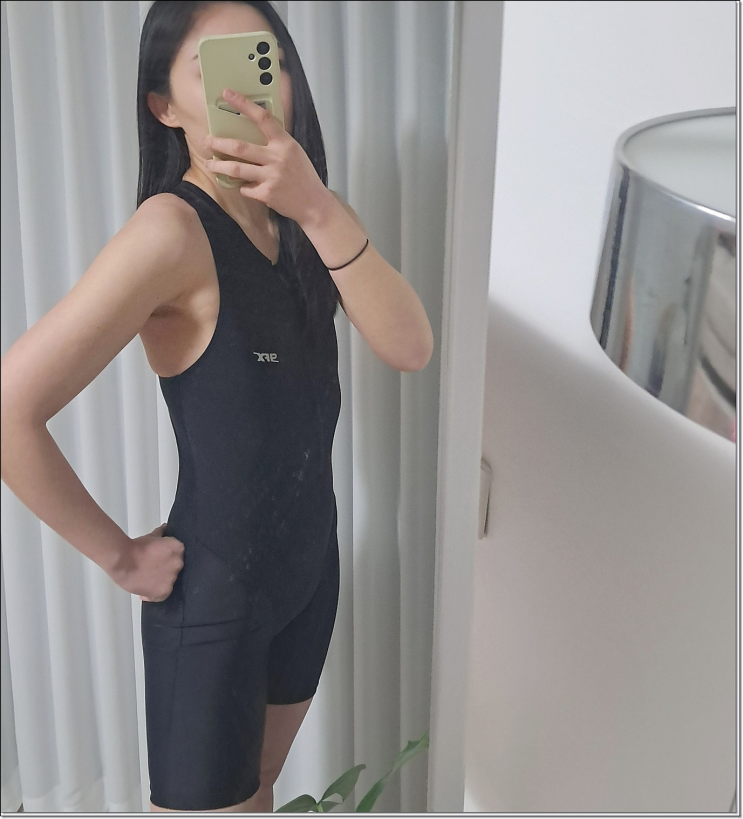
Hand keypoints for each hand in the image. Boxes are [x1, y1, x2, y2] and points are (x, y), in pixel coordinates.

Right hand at [108, 522, 184, 602]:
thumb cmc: (135, 547)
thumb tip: (164, 527)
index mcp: (178, 549)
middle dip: (164, 569)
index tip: (158, 559)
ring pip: (168, 582)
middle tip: (151, 568)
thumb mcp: (151, 537)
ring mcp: (172, 578)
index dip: (167, 558)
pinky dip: (153, 595)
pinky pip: (161, 595)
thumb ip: (160, 534)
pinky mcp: (163, 591)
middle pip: (174, 568)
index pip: (178, 555)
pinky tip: (145, 591)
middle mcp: (179, 563)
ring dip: (159, 581)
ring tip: (146, 579)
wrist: (123, 560)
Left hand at [201, 87, 332, 227]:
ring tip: (210, 164)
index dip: (243, 104)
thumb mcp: (293, 152)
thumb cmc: (303, 176)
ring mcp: (271, 177)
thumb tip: (252, 132)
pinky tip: (244, 186)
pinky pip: (245, 188)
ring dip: (219, 166)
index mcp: (284, 143)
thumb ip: (276, 142)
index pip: (262, 118)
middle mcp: (277, 158)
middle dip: (219, 143)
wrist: (313, 204)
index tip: (227, 94)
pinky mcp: (266, 194)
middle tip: (206, 140)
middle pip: (240, 147)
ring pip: (236, 169)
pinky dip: (242, 187)